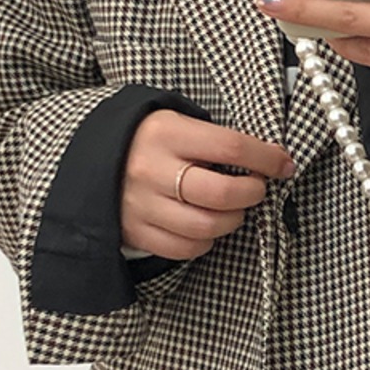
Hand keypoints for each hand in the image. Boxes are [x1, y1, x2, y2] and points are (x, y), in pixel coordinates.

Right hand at [120, 111, 294, 259]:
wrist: (87, 157)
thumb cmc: (146, 139)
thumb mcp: (175, 122)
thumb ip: (213, 139)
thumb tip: (267, 159)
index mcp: (167, 133)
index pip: (231, 147)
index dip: (267, 158)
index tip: (283, 165)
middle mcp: (152, 170)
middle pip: (221, 194)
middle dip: (251, 194)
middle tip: (257, 189)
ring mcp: (141, 204)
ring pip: (205, 226)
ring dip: (231, 221)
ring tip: (233, 209)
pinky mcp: (134, 231)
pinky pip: (183, 248)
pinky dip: (205, 242)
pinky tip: (206, 227)